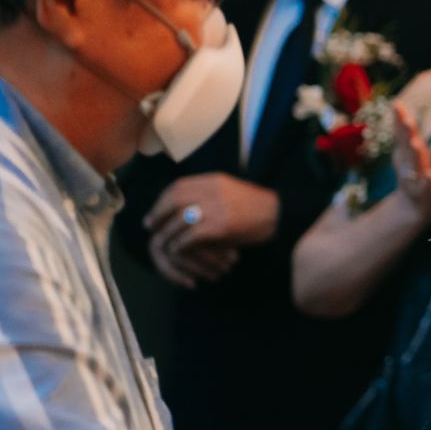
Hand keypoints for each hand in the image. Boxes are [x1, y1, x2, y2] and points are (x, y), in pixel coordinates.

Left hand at [145, 172, 278, 282]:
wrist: (280, 215)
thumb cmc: (256, 206)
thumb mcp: (230, 191)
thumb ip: (208, 193)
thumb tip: (181, 204)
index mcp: (214, 180)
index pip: (178, 186)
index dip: (162, 199)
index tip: (155, 211)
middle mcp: (213, 191)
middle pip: (174, 200)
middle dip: (158, 214)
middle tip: (150, 226)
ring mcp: (216, 208)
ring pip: (178, 220)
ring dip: (168, 233)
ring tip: (164, 241)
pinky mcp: (220, 227)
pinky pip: (190, 236)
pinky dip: (181, 244)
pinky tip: (179, 249)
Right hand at [391, 102, 430, 223]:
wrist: (414, 208)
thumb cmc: (414, 171)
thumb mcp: (408, 149)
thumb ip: (404, 129)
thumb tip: (396, 103)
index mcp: (407, 151)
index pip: (402, 132)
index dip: (399, 119)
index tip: (396, 104)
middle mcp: (409, 163)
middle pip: (406, 146)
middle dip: (406, 133)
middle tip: (406, 120)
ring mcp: (416, 179)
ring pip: (416, 165)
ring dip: (415, 154)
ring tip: (416, 144)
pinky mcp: (426, 194)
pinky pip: (427, 187)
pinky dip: (427, 182)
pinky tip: (430, 176)